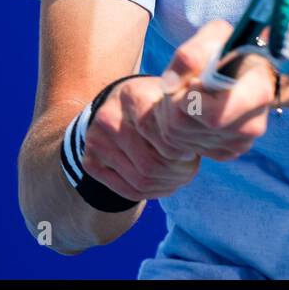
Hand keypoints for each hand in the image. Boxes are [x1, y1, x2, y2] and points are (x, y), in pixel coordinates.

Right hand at [81, 75, 201, 202]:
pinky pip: (125, 191)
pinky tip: (163, 183)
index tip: (193, 151)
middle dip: (177, 173)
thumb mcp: (172, 98)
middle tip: (190, 169)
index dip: (182, 151)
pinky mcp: (90, 161)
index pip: (161, 137)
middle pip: (150, 164)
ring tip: (179, 175)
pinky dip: (150, 193)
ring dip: (166, 185)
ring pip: (140, 181)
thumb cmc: (156, 102)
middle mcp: (108, 117)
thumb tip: (198, 145)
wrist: (121, 104)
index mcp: (132, 96)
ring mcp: (95, 141)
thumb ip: (185, 115)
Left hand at [148, 20, 275, 161]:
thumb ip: (192, 52)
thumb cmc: (229, 51)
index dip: (191, 99)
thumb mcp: (215, 37)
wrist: (245, 72)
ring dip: (170, 112)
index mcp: (258, 92)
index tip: (192, 81)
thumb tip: (171, 84)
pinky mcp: (227, 152)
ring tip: (186, 93)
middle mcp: (253, 124)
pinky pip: (184, 146)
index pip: (214, 114)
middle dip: (174, 101)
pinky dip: (177, 127)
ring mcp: (240, 143)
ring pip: (179, 136)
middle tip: (183, 84)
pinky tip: (192, 110)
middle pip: (187, 125)